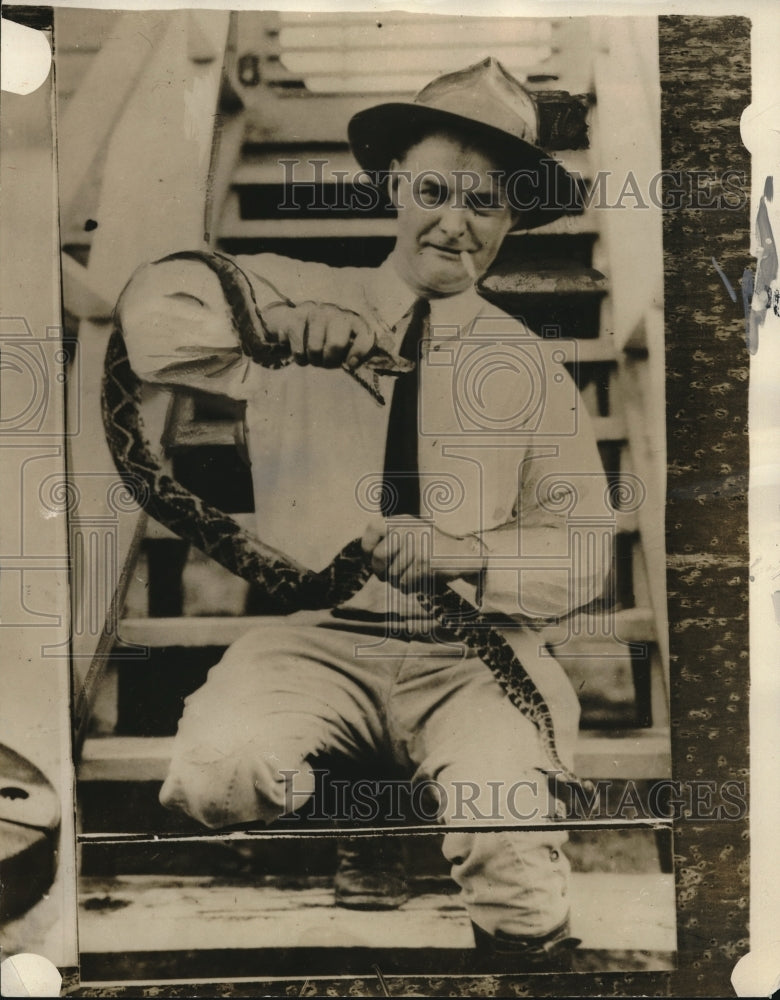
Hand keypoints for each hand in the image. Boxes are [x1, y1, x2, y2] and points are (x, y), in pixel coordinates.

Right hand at [261, 301, 379, 368]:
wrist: (291, 323)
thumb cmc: (323, 340)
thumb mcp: (343, 346)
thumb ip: (354, 354)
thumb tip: (352, 363)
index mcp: (350, 319)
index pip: (364, 334)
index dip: (359, 352)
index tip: (351, 364)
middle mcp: (334, 312)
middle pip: (336, 345)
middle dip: (330, 361)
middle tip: (326, 361)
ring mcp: (313, 313)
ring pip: (315, 349)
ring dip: (313, 360)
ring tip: (313, 356)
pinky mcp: (294, 318)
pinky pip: (298, 349)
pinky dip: (299, 358)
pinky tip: (300, 351)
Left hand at [361, 516, 482, 592]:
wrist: (463, 556)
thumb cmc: (432, 549)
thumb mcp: (411, 534)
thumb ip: (390, 540)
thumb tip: (368, 558)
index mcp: (402, 521)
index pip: (372, 528)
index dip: (366, 547)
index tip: (370, 559)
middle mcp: (408, 529)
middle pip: (378, 557)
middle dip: (379, 571)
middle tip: (384, 576)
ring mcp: (416, 545)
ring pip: (391, 574)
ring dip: (397, 581)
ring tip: (410, 576)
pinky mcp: (424, 562)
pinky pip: (404, 583)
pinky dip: (408, 587)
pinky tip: (418, 581)